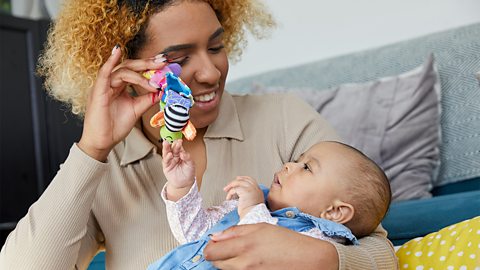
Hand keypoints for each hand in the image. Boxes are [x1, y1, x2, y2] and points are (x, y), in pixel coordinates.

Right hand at [78, 46, 165, 160]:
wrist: (102, 142)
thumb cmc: (115, 126)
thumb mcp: (136, 110)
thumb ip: (148, 99)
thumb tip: (162, 90)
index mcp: (119, 86)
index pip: (135, 71)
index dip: (149, 66)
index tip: (164, 63)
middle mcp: (111, 83)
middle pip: (129, 66)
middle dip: (147, 63)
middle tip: (162, 62)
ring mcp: (104, 86)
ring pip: (122, 71)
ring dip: (140, 73)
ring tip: (154, 76)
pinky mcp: (98, 92)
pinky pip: (104, 74)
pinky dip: (110, 62)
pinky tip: (117, 52)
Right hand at [162, 140, 194, 200]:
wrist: (184, 183)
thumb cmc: (188, 173)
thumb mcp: (191, 164)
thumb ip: (188, 158)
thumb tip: (183, 153)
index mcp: (181, 154)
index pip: (179, 147)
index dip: (179, 143)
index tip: (180, 141)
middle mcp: (175, 156)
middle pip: (173, 148)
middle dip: (173, 144)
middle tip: (174, 141)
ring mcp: (170, 161)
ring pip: (167, 153)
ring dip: (166, 148)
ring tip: (166, 143)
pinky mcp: (166, 166)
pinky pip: (166, 161)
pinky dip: (167, 157)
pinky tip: (169, 154)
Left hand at [204, 223, 338, 269]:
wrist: (309, 260)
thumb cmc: (288, 242)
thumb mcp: (261, 228)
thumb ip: (235, 231)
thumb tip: (215, 237)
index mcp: (244, 245)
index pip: (210, 252)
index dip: (210, 248)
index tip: (215, 245)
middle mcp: (244, 263)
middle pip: (216, 264)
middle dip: (220, 256)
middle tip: (233, 250)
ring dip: (230, 264)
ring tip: (246, 256)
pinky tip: (253, 264)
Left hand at [224, 176, 263, 218]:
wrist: (253, 217)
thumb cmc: (252, 213)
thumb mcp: (252, 202)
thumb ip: (249, 196)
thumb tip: (240, 194)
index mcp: (259, 191)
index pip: (251, 180)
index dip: (244, 178)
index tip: (238, 179)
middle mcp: (256, 189)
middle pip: (244, 179)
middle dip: (236, 180)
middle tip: (229, 184)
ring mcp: (251, 189)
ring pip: (238, 182)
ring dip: (230, 185)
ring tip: (226, 189)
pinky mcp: (244, 191)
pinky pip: (234, 189)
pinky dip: (229, 193)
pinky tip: (228, 198)